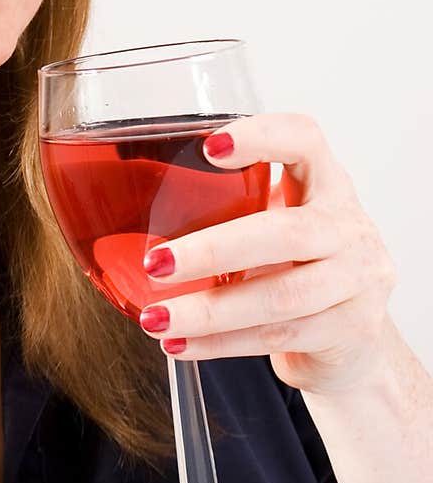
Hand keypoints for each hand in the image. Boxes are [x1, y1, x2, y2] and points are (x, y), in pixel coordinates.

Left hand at [138, 112, 397, 396]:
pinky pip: (279, 337)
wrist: (352, 341)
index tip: (208, 147)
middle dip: (213, 250)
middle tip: (155, 263)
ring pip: (281, 297)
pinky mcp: (353, 328)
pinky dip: (222, 344)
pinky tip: (181, 345)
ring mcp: (359, 279)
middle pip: (286, 233)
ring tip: (155, 319)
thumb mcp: (272, 223)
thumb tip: (122, 202)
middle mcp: (349, 226)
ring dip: (209, 311)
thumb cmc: (294, 267)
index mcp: (326, 183)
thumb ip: (226, 206)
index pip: (304, 140)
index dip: (262, 137)